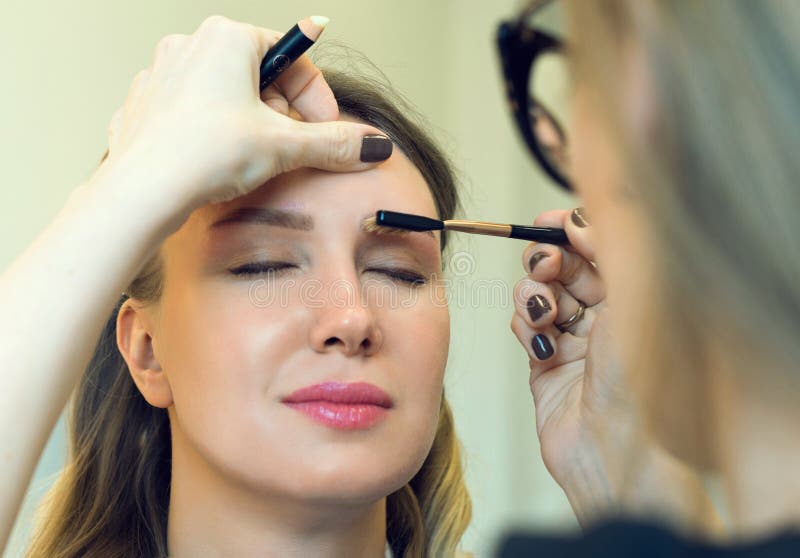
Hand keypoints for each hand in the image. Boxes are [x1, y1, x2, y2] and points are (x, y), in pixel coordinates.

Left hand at [104, 16, 387, 212]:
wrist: (141, 192)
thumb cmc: (203, 155)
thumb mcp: (284, 147)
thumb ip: (334, 143)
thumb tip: (373, 145)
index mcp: (227, 38)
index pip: (292, 58)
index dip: (317, 99)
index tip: (328, 130)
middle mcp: (190, 45)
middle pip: (259, 75)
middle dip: (281, 113)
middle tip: (289, 148)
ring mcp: (162, 74)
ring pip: (225, 94)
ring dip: (250, 123)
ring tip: (252, 158)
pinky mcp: (145, 105)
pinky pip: (194, 113)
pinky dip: (215, 133)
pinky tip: (218, 161)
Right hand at [510, 208, 718, 529]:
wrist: (616, 450)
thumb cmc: (639, 378)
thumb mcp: (632, 292)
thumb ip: (606, 242)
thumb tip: (576, 214)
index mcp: (638, 297)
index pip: (598, 248)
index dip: (570, 229)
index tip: (547, 221)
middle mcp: (608, 318)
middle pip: (563, 268)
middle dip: (546, 261)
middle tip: (545, 267)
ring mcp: (575, 343)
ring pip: (538, 296)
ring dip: (533, 297)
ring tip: (544, 314)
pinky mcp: (545, 368)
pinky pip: (523, 329)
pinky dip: (525, 328)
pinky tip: (540, 344)